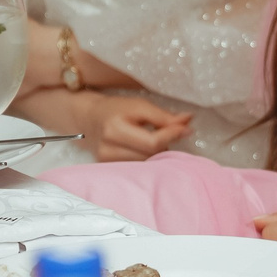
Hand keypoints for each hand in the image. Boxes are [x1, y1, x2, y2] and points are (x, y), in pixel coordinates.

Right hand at [78, 90, 193, 161]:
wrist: (89, 119)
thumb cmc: (116, 110)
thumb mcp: (139, 106)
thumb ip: (164, 116)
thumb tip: (188, 122)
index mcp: (115, 129)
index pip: (152, 142)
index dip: (172, 135)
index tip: (186, 128)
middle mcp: (108, 148)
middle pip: (151, 155)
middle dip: (164, 144)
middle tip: (164, 133)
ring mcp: (106, 162)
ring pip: (145, 164)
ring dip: (155, 154)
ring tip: (150, 141)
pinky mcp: (107, 170)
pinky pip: (136, 168)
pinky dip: (145, 160)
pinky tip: (141, 150)